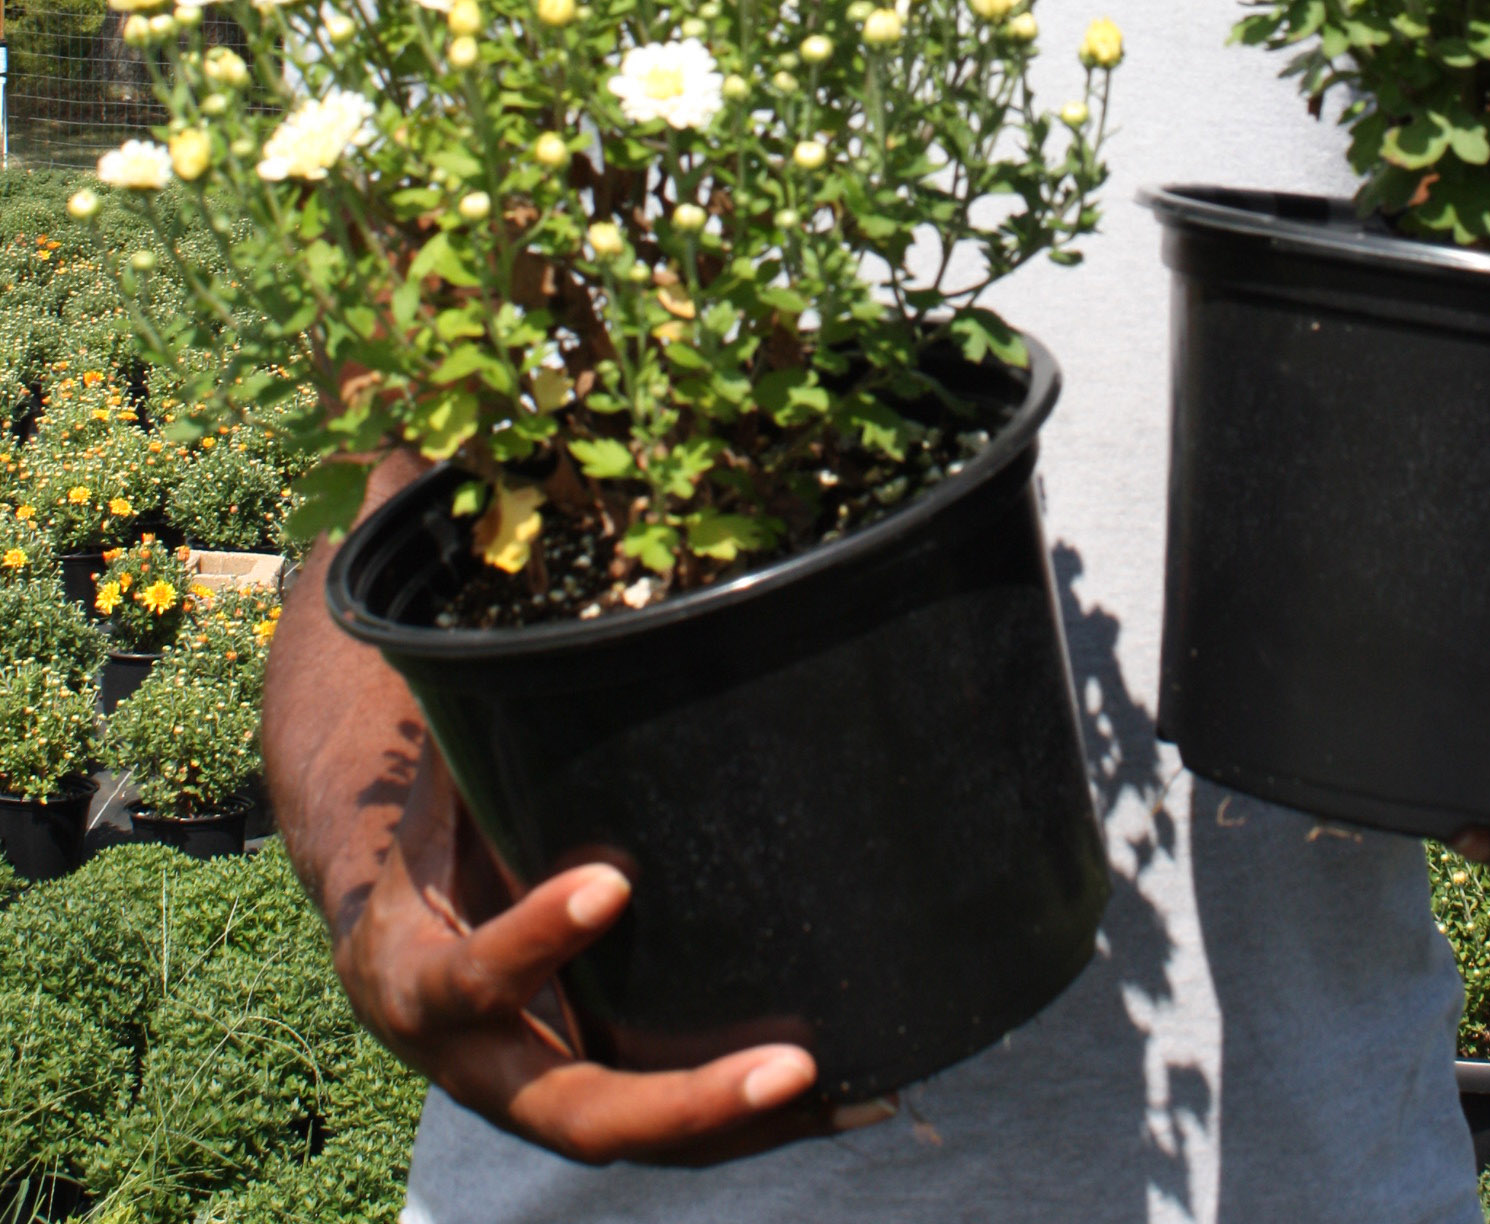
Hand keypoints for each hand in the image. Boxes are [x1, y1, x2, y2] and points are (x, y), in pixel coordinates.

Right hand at [335, 737, 878, 1166]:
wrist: (392, 937)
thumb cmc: (424, 834)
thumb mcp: (425, 790)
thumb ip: (471, 721)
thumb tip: (522, 592)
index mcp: (413, 979)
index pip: (470, 978)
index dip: (532, 942)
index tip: (608, 883)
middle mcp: (478, 1064)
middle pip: (576, 1113)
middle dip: (684, 1103)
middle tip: (788, 1064)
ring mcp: (543, 1092)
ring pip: (641, 1136)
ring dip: (743, 1124)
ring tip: (856, 1090)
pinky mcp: (596, 1093)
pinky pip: (675, 1130)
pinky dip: (755, 1122)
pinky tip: (858, 1095)